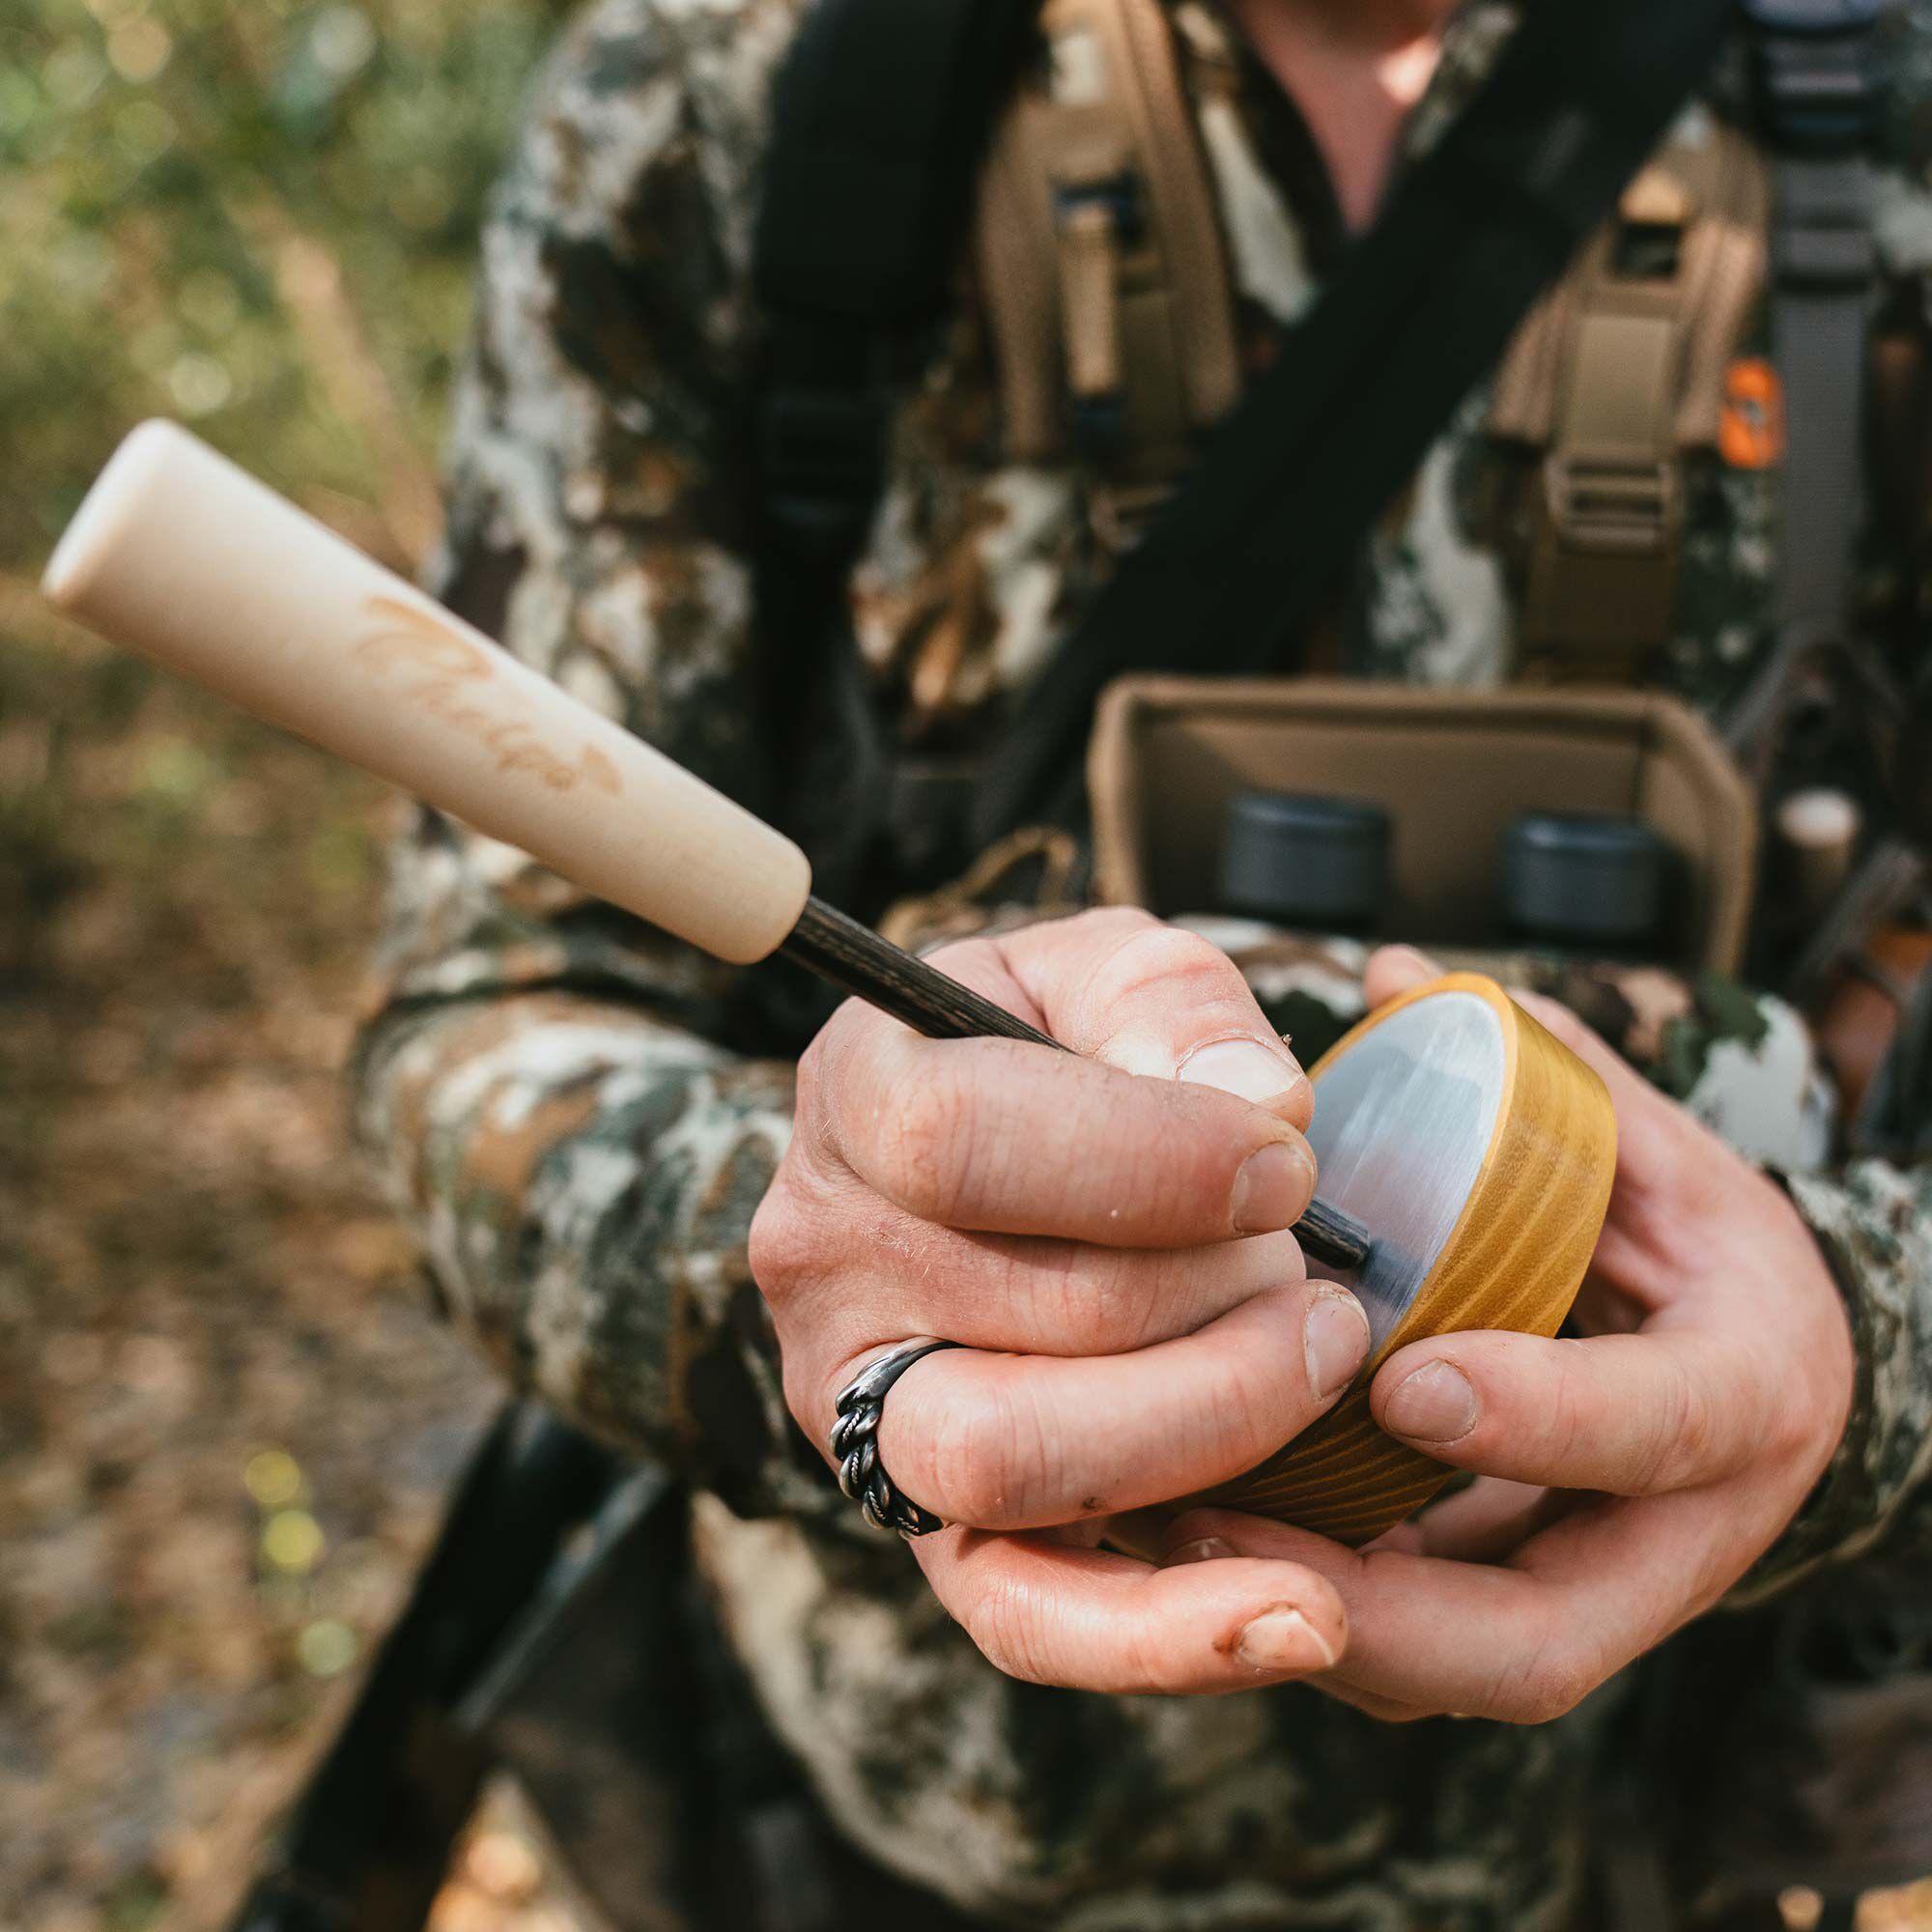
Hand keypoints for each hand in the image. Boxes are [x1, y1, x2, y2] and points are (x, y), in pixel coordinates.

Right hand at [750, 908, 1373, 1693]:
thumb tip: (1260, 1112)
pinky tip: (1303, 1615)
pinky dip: (1164, 1634)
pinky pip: (1021, 1614)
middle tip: (1313, 1270)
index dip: (1155, 1160)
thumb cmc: (1062, 1051)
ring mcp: (860, 1406)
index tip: (1292, 1160)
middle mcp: (826, 1261)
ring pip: (1014, 1468)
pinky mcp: (924, 1520)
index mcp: (855, 1098)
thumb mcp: (1106, 972)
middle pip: (1029, 1315)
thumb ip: (1171, 1007)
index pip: (961, 1144)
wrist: (992, 1154)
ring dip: (1215, 1425)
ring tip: (1317, 1364)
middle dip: (1220, 1296)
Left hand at [1160, 945, 1854, 1723]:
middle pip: (1540, 1640)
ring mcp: (1599, 1598)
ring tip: (1167, 1537)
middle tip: (1220, 1523)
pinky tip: (1188, 1541)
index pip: (1661, 1426)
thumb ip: (1539, 1071)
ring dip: (1308, 1620)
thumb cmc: (1694, 1239)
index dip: (1539, 1415)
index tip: (1403, 1380)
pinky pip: (1413, 1655)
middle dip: (1379, 1606)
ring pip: (1452, 1675)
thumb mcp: (1653, 1144)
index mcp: (1748, 1387)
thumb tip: (1391, 971)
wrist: (1755, 1367)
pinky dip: (1305, 1607)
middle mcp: (1685, 1532)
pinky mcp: (1524, 1621)